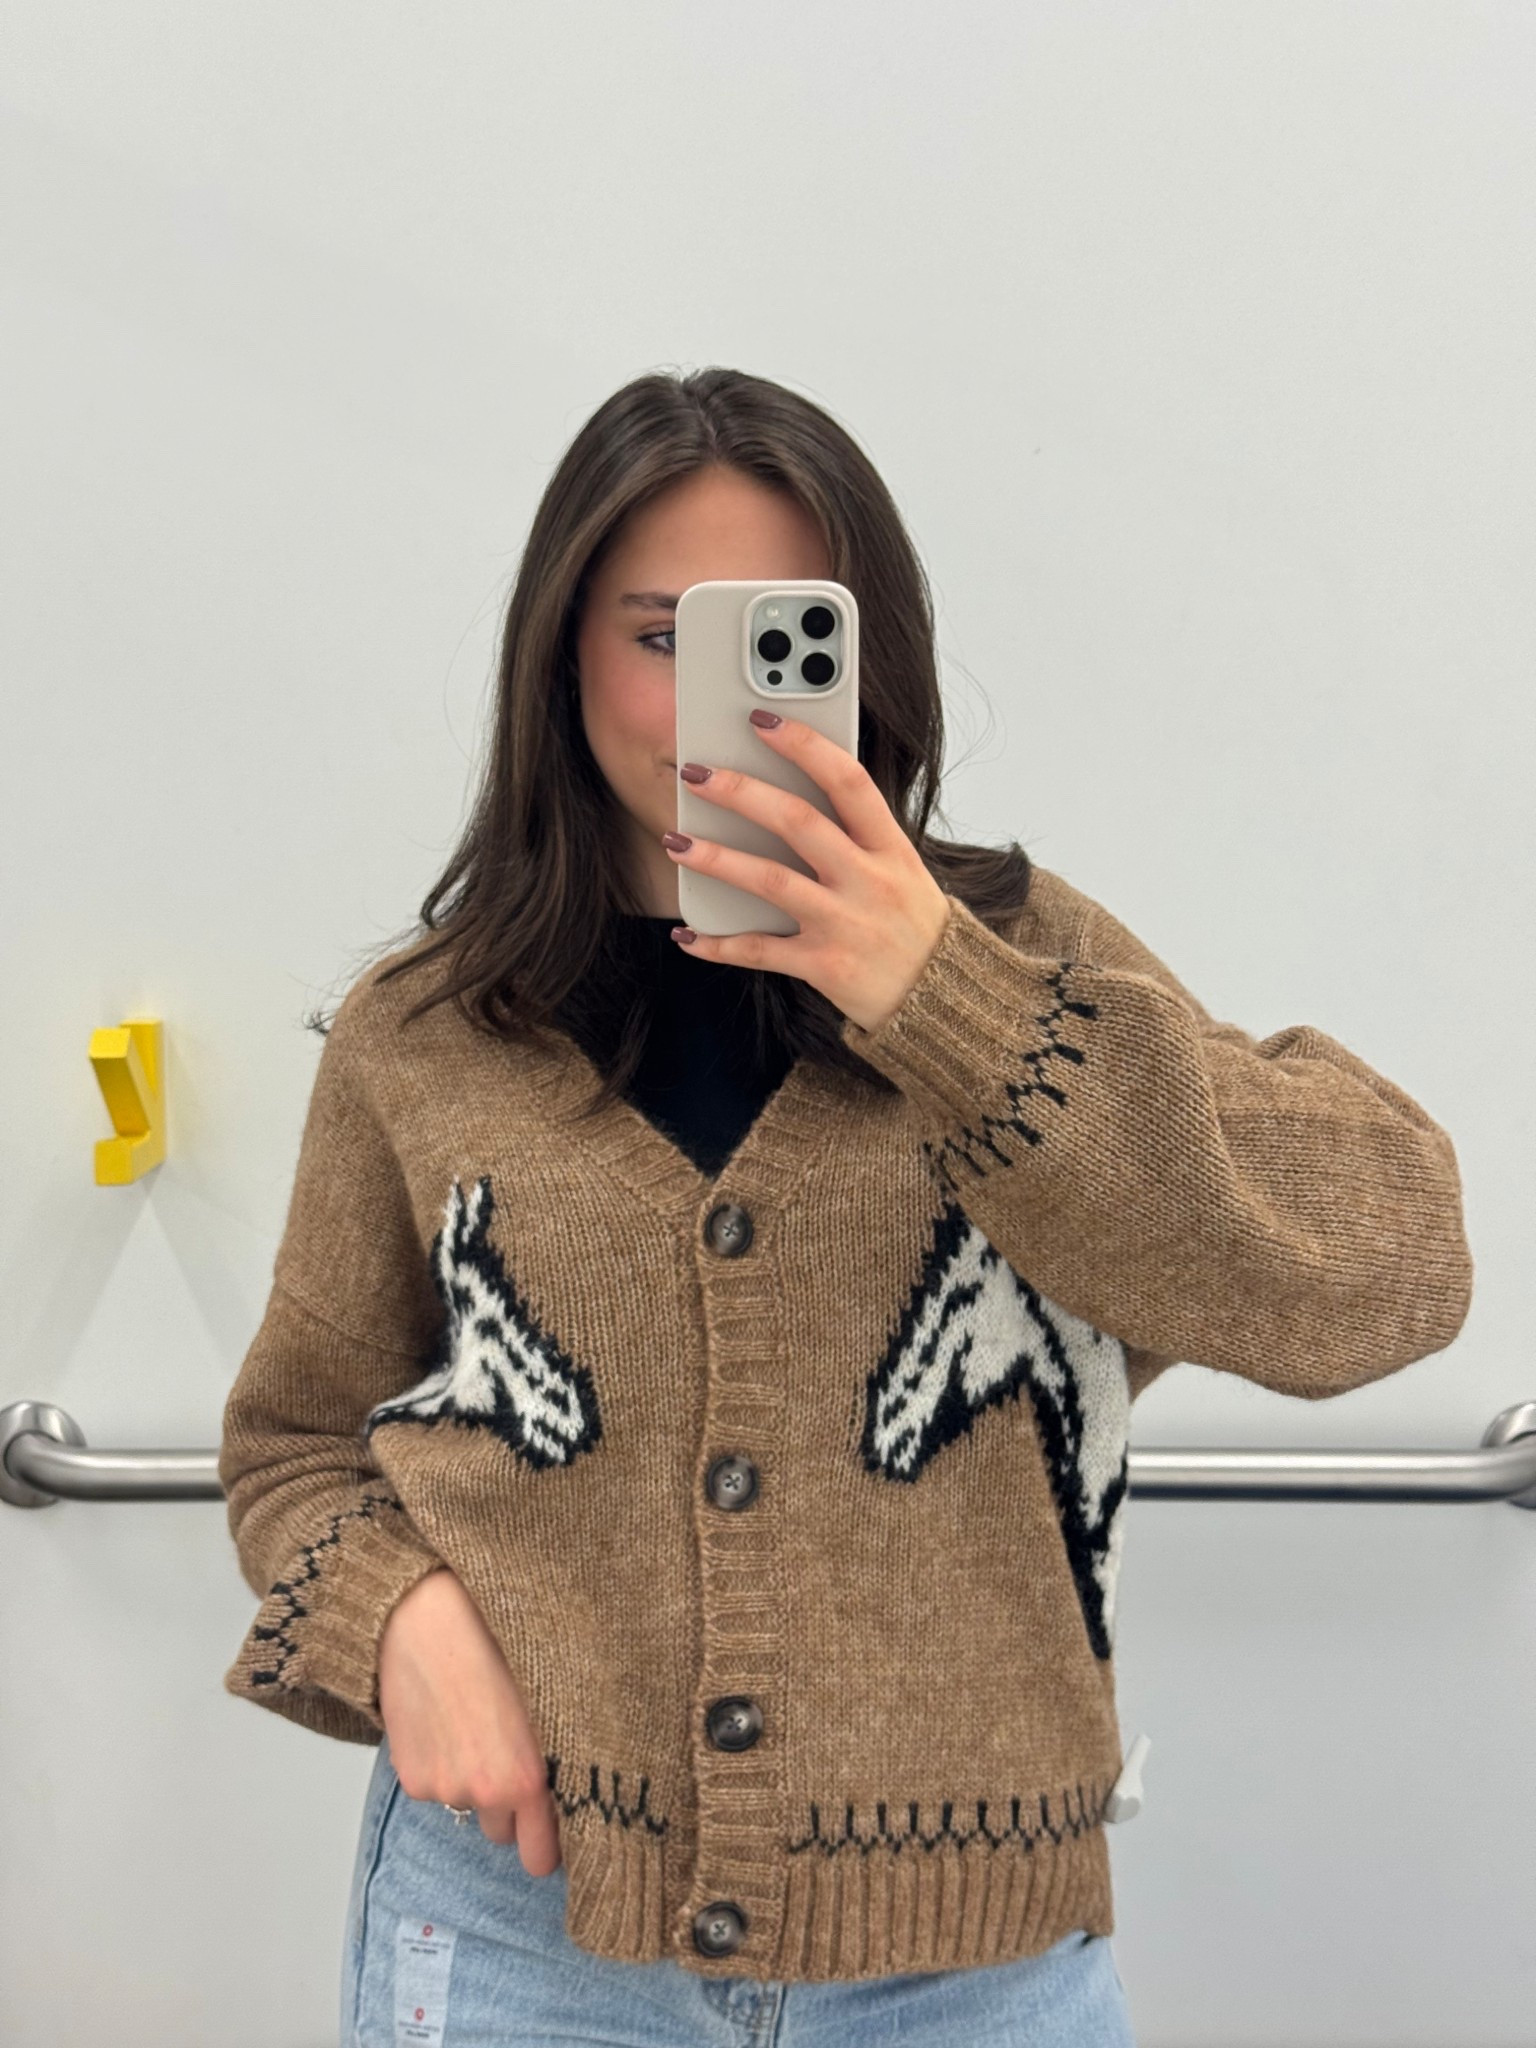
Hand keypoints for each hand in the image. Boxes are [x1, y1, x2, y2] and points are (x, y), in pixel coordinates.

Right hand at [377, 1567, 561, 1875]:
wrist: (425, 1616)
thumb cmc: (495, 1638)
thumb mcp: (550, 1691)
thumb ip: (559, 1751)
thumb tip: (580, 1787)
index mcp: (527, 1777)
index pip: (541, 1856)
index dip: (548, 1841)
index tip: (553, 1823)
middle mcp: (483, 1793)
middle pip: (504, 1834)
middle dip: (511, 1809)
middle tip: (512, 1756)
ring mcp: (442, 1788)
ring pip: (469, 1809)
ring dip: (474, 1784)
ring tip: (476, 1725)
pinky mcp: (410, 1777)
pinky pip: (436, 1789)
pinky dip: (442, 1767)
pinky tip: (446, 1720)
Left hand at [663, 710, 951, 1034]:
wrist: (944, 997)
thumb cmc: (912, 923)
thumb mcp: (901, 868)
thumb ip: (856, 834)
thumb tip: (789, 793)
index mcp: (891, 847)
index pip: (848, 781)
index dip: (804, 746)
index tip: (761, 721)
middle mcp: (869, 880)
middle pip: (798, 822)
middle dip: (741, 793)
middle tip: (696, 773)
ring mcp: (846, 924)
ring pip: (771, 881)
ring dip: (716, 859)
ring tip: (675, 841)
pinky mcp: (825, 966)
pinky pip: (761, 951)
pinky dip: (719, 944)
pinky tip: (686, 935)